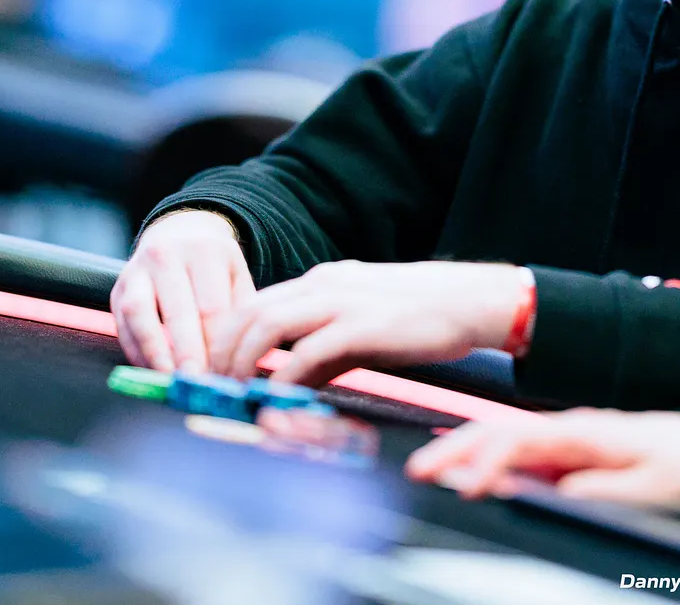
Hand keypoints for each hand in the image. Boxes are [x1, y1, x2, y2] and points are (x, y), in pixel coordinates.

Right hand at [111, 210, 253, 372]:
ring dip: (155, 353)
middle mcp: (167, 255)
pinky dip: (136, 350)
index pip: (212, 307)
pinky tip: (152, 369)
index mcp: (205, 251)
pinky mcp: (118, 287)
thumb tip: (241, 360)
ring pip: (140, 314)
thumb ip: (239, 312)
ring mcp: (138, 270)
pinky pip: (123, 323)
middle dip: (188, 354)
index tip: (224, 374)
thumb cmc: (213, 265)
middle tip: (197, 384)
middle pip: (178, 312)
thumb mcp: (236, 275)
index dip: (217, 345)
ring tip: (170, 380)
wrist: (179, 234)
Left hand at [205, 259, 523, 385]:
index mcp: (322, 281)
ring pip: (267, 325)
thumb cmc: (420, 316)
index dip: (226, 336)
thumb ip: (326, 348)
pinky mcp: (361, 327)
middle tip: (210, 387)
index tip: (213, 369)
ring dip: (241, 361)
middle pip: (250, 311)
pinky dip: (282, 376)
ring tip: (232, 393)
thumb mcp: (363, 323)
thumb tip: (294, 382)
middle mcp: (323, 285)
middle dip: (221, 351)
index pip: (255, 303)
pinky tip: (272, 398)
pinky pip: (307, 352)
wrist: (470, 300)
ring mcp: (340, 303)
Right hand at [406, 408, 679, 502]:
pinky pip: (517, 456)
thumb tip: (561, 491)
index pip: (521, 441)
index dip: (489, 461)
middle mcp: (566, 431)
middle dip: (457, 449)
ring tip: (429, 471)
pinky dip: (485, 461)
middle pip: (499, 433)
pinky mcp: (563, 455)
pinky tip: (465, 471)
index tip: (466, 485)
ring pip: (501, 441)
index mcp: (583, 432)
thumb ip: (604, 489)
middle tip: (420, 470)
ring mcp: (562, 442)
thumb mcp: (652, 487)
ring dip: (464, 454)